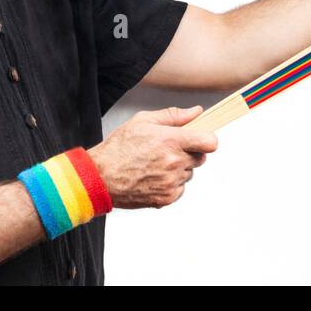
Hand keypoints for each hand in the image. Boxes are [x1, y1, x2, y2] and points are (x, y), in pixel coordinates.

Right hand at [87, 106, 217, 208]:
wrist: (100, 177)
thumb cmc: (118, 148)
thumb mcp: (142, 121)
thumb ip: (174, 116)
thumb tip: (196, 112)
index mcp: (170, 141)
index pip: (210, 142)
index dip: (207, 140)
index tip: (200, 139)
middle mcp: (174, 163)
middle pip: (200, 158)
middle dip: (189, 153)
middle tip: (168, 150)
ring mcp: (171, 182)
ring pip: (189, 173)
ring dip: (179, 169)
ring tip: (155, 164)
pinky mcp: (167, 198)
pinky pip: (180, 188)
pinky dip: (171, 184)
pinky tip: (153, 177)